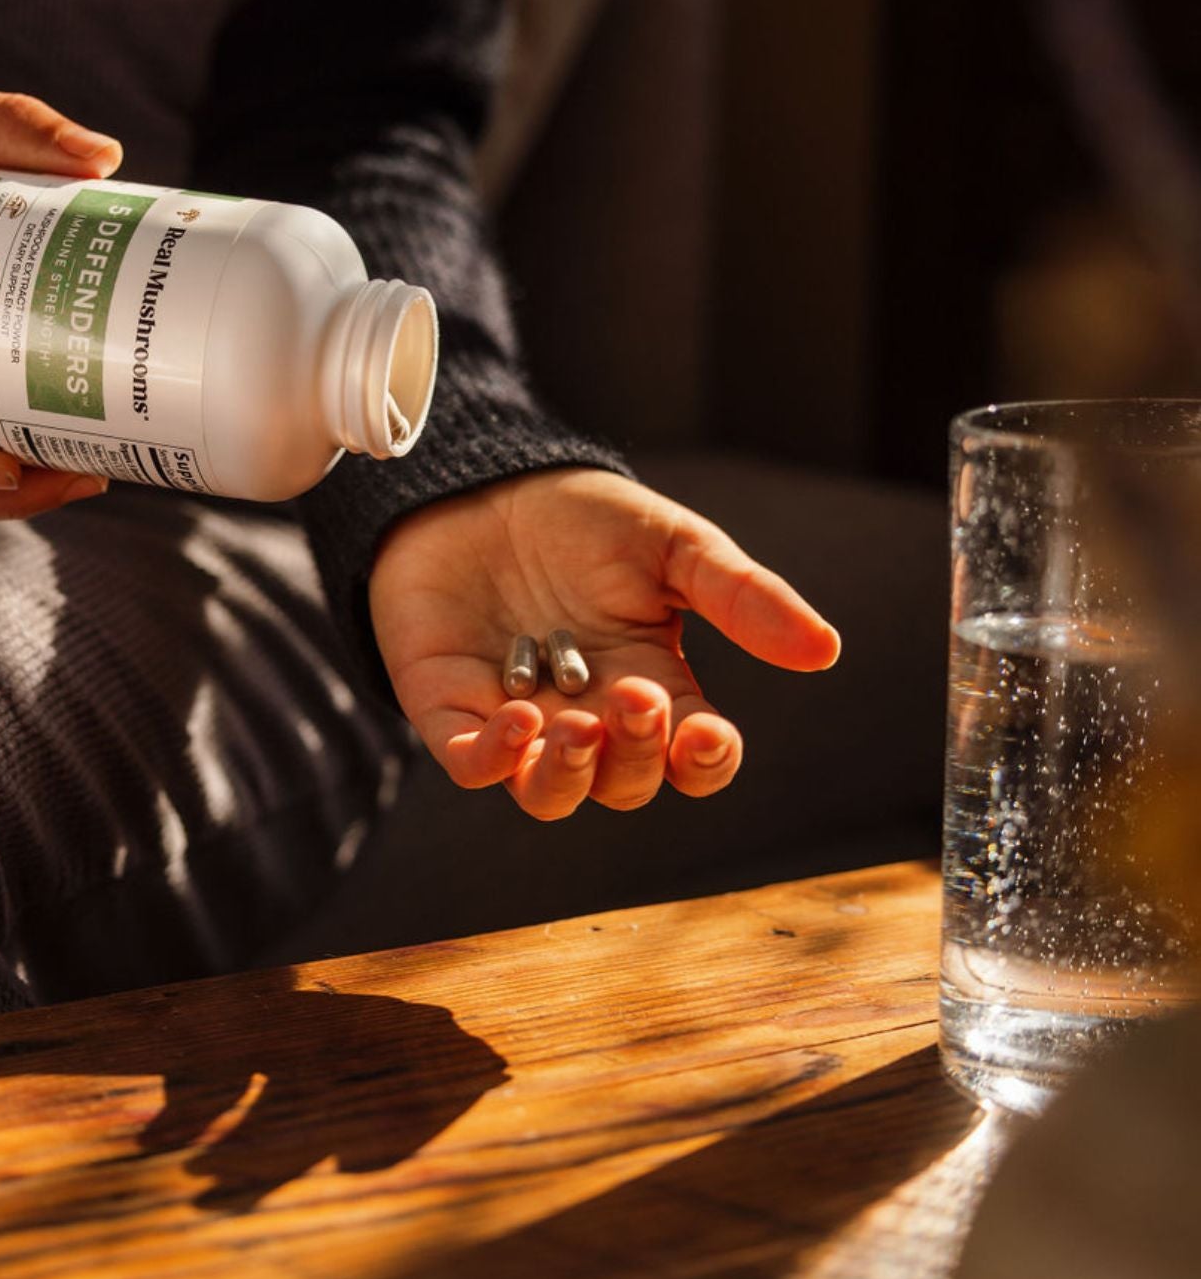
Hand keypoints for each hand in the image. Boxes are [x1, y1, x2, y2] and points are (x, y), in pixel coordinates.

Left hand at [368, 468, 840, 820]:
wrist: (483, 484)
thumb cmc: (584, 518)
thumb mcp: (674, 545)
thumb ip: (741, 596)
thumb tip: (824, 649)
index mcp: (654, 686)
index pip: (694, 757)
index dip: (707, 762)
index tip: (709, 733)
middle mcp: (591, 717)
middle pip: (627, 784)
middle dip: (637, 754)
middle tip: (630, 694)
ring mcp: (522, 722)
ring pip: (552, 794)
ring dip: (570, 776)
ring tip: (578, 726)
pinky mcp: (454, 711)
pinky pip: (474, 766)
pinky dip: (494, 759)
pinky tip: (515, 718)